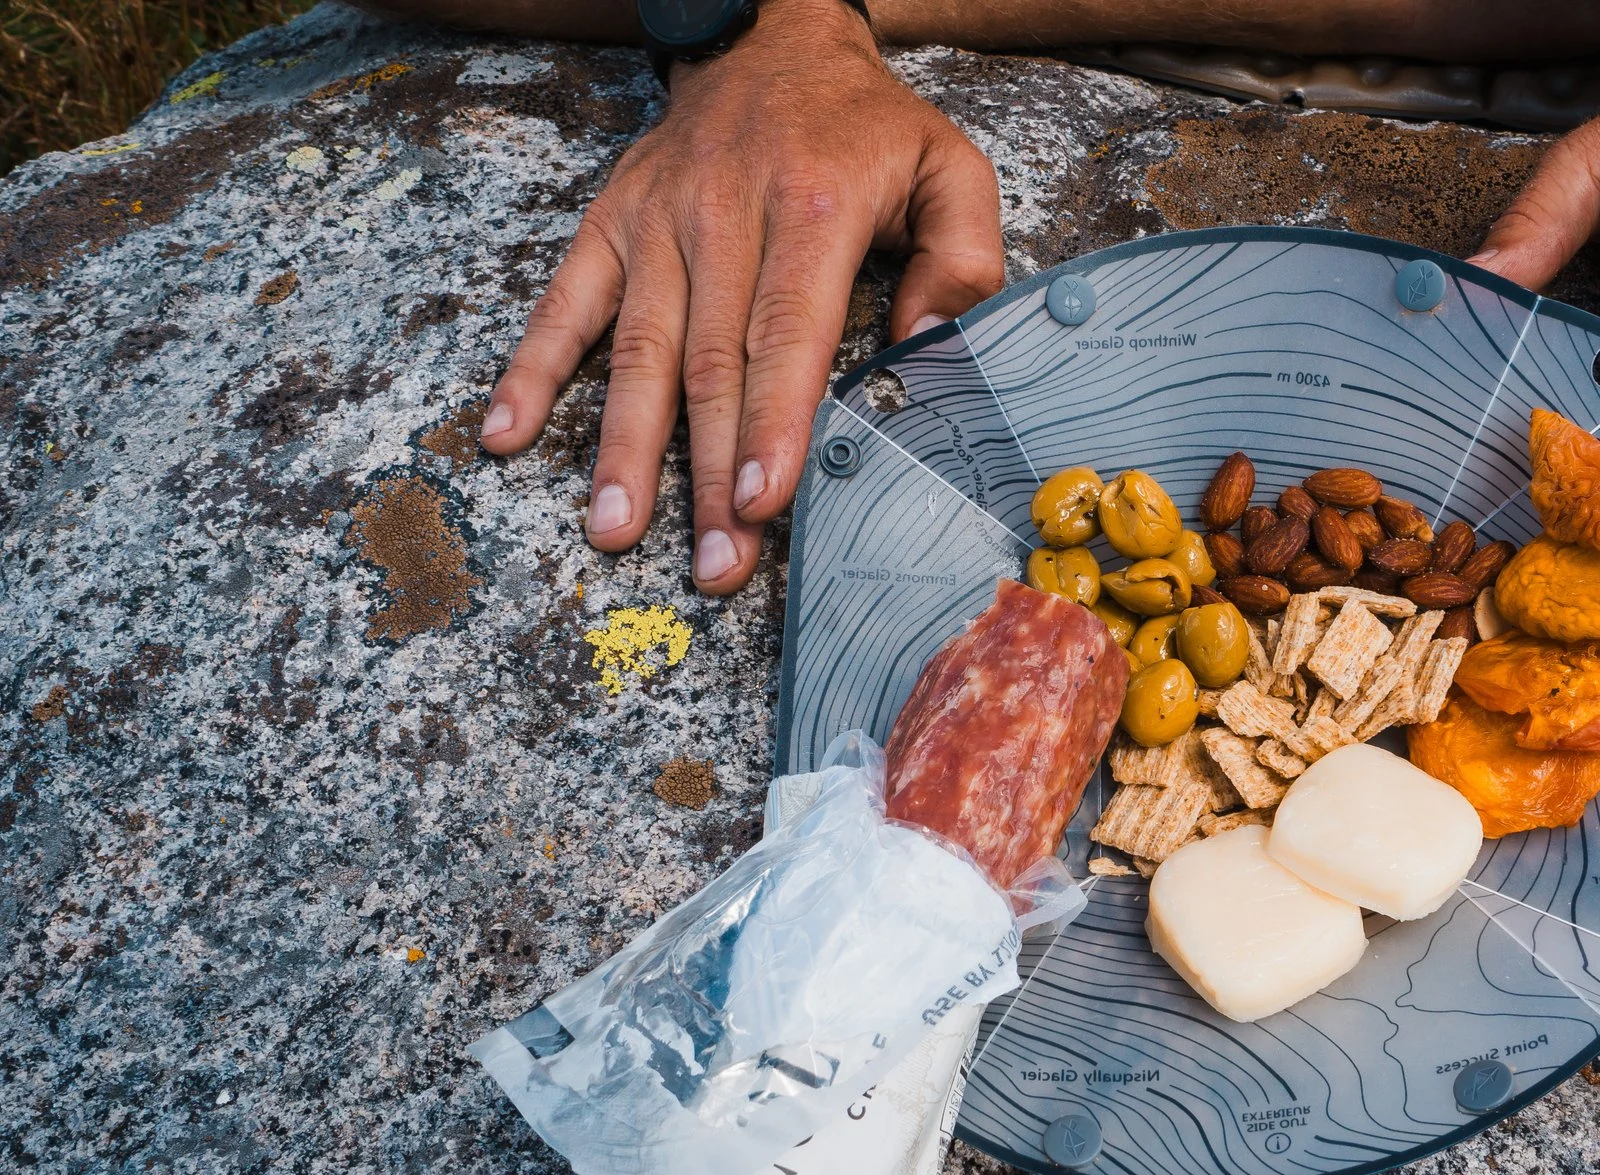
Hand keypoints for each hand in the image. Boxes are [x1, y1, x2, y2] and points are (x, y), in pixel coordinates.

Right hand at [479, 0, 1003, 592]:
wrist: (773, 41)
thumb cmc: (870, 127)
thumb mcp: (952, 168)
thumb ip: (962, 258)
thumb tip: (927, 347)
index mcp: (812, 209)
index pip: (786, 335)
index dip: (771, 424)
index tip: (761, 502)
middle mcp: (724, 217)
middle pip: (712, 366)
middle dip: (708, 475)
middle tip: (713, 564)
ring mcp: (658, 223)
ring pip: (639, 351)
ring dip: (622, 449)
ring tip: (613, 530)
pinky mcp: (611, 223)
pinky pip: (564, 302)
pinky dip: (530, 367)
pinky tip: (502, 433)